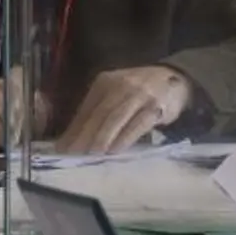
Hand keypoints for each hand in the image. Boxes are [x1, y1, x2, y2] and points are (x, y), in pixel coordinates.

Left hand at [54, 66, 191, 154]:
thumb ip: (98, 112)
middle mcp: (119, 85)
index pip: (86, 108)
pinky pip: (138, 124)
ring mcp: (138, 94)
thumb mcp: (116, 94)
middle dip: (84, 136)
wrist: (174, 79)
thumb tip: (72, 138)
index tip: (61, 148)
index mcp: (105, 82)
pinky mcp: (155, 106)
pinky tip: (115, 151)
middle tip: (72, 155)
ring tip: (90, 155)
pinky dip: (125, 138)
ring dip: (102, 138)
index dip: (73, 129)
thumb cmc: (138, 92)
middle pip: (98, 113)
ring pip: (115, 118)